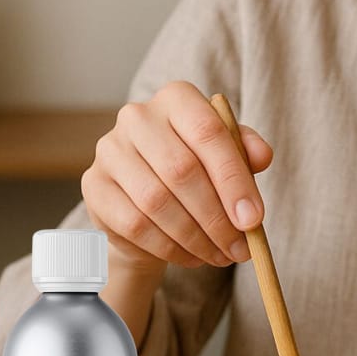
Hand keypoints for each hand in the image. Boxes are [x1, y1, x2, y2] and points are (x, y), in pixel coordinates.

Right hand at [80, 81, 272, 273]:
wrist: (146, 199)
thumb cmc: (194, 171)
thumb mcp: (225, 157)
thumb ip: (245, 152)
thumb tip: (262, 156)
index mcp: (176, 98)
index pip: (208, 132)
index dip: (233, 179)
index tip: (254, 219)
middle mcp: (137, 117)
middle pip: (182, 170)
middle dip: (216, 218)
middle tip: (240, 248)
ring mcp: (110, 150)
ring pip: (157, 201)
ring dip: (195, 238)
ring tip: (219, 256)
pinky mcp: (94, 185)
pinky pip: (135, 224)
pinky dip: (168, 247)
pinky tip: (190, 256)